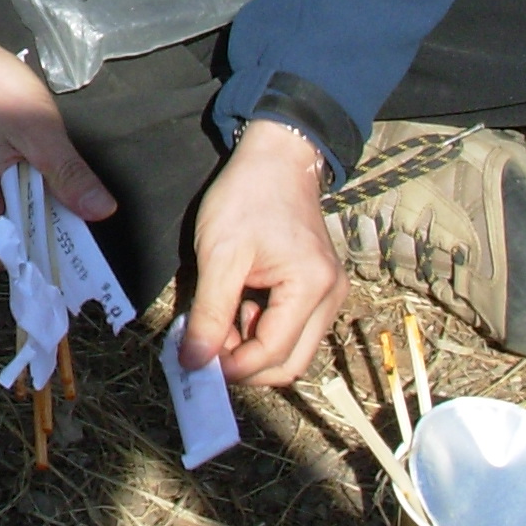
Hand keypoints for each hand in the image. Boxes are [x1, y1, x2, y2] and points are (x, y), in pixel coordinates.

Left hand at [185, 118, 346, 386]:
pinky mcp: (320, 288)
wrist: (276, 158)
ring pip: (292, 349)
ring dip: (252, 348)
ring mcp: (329, 294)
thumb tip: (194, 362)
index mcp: (311, 287)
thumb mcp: (219, 254)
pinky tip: (238, 304)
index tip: (196, 361)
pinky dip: (263, 329)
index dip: (233, 367)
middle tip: (206, 347)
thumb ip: (209, 312)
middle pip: (290, 363)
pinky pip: (294, 327)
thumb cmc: (246, 197)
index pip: (273, 354)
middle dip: (246, 365)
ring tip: (219, 318)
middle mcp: (331, 297)